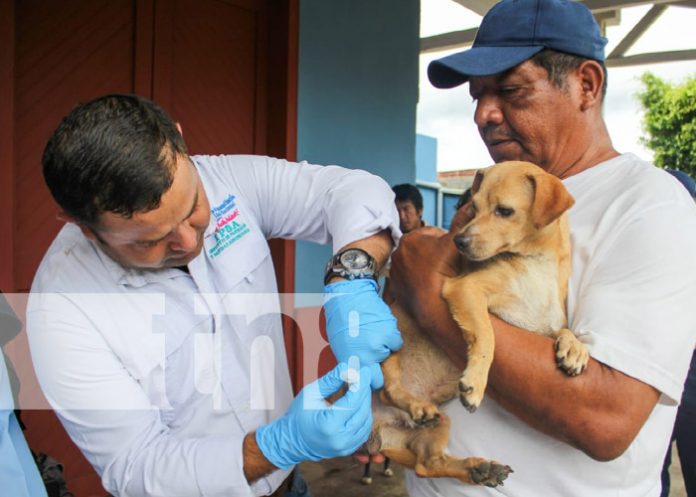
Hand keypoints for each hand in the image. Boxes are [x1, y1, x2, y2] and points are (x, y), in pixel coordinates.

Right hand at [255, 363, 372, 469]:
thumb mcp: (310, 394)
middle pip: (362, 411)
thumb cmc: (298, 415)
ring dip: (365, 403)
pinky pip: (363, 430)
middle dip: (364, 392)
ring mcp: (345, 447)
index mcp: (329, 425)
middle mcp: (340, 439)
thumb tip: (347, 367)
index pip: (353, 402)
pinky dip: (363, 415)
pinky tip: (357, 404)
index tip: (365, 371)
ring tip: (359, 389)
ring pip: (366, 421)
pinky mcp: (348, 449)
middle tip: (363, 377)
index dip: (361, 385)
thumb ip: (330, 381)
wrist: (291, 441)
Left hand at [323, 279, 402, 388]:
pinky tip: (380, 327)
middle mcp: (366, 357)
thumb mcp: (340, 345)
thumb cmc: (341, 318)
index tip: (369, 376)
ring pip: (388, 356)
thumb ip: (352, 361)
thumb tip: (359, 373)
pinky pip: (396, 343)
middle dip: (377, 370)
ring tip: (372, 333)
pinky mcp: (389, 333)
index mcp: (351, 361)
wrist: (349, 295)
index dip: (368, 381)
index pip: (366, 385)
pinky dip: (391, 337)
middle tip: (372, 356)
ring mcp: (379, 346)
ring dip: (383, 348)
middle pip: (379, 378)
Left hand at [388, 228, 459, 327]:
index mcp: (409, 239)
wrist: (435, 304)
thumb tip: (470, 205)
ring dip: (424, 268)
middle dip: (433, 254)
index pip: (432, 233)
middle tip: (447, 265)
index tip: (452, 252)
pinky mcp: (396, 290)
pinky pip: (409, 282)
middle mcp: (397, 254)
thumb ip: (461, 222)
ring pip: (414, 265)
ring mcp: (395, 273)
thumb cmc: (444, 272)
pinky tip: (429, 287)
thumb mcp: (455, 243)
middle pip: (422, 249)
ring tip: (439, 277)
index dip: (445, 241)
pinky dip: (417, 283)